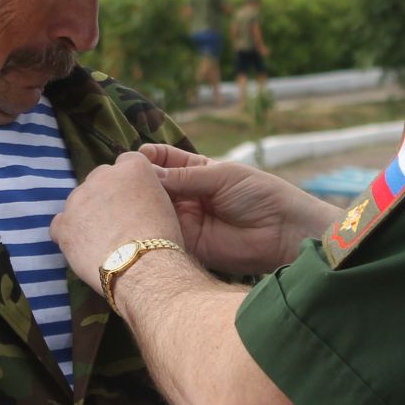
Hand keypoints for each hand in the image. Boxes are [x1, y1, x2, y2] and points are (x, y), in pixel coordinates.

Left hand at [50, 151, 185, 295]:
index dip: (129, 183)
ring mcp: (79, 198)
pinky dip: (69, 233)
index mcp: (133, 167)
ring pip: (79, 201)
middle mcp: (103, 175)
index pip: (126, 163)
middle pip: (99, 179)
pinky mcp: (64, 223)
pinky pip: (61, 224)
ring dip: (87, 214)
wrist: (144, 268)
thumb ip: (147, 194)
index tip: (133, 200)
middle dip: (105, 196)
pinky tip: (84, 248)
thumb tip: (137, 201)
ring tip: (102, 240)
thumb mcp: (166, 205)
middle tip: (117, 221)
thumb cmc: (163, 241)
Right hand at [140, 144, 338, 273]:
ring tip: (125, 203)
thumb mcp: (221, 176)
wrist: (283, 232)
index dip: (146, 159)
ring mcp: (185, 221)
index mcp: (195, 172)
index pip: (162, 161)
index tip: (132, 159)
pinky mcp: (187, 245)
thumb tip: (146, 173)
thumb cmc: (261, 194)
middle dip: (138, 184)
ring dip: (140, 207)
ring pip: (153, 211)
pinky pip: (162, 236)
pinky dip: (149, 232)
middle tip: (121, 183)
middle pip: (152, 187)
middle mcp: (186, 196)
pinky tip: (137, 225)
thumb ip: (185, 177)